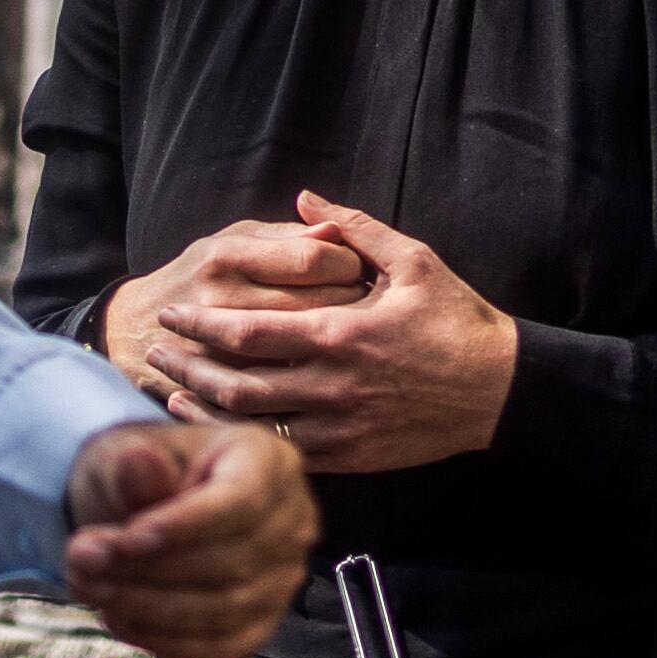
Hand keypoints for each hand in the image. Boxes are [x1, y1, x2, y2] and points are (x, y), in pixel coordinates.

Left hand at [66, 420, 314, 657]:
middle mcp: (292, 520)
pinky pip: (221, 648)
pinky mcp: (262, 624)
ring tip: (87, 587)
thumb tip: (139, 462)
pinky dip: (165, 641)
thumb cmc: (139, 474)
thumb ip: (132, 466)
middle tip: (81, 561)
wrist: (141, 509)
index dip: (186, 525)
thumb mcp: (123, 454)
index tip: (126, 539)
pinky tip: (117, 618)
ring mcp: (283, 578)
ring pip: (224, 609)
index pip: (242, 499)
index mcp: (269, 461)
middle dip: (149, 568)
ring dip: (147, 607)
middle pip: (231, 560)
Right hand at [98, 220, 368, 391]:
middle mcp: (221, 301)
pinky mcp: (218, 391)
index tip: (359, 269)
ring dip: (336, 350)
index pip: (316, 257)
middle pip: (316, 306)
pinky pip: (279, 395)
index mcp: (229, 256)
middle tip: (367, 307)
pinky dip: (308, 390)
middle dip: (353, 306)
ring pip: (302, 355)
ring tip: (349, 340)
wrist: (132, 332)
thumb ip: (286, 236)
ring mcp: (218, 351)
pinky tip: (322, 377)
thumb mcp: (233, 240)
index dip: (349, 262)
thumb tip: (336, 233)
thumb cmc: (200, 275)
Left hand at [135, 193, 521, 476]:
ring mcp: (339, 427)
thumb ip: (354, 230)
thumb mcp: (414, 260)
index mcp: (340, 334)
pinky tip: (225, 430)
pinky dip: (245, 442)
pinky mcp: (351, 457)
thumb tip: (306, 200)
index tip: (173, 314)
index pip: (249, 332)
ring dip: (205, 410)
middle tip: (156, 353)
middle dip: (188, 367)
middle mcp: (332, 385)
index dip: (202, 325)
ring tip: (171, 394)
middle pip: (237, 382)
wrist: (500, 390)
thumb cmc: (456, 319)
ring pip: (254, 425)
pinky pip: (284, 454)